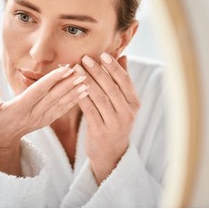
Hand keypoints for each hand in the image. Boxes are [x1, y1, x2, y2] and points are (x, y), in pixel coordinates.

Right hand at [0, 66, 87, 174]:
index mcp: (20, 108)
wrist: (0, 140)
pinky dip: (74, 100)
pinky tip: (84, 92)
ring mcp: (42, 118)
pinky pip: (62, 110)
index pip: (39, 91)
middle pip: (54, 96)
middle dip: (69, 84)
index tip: (65, 69)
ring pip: (61, 103)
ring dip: (75, 91)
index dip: (53, 80)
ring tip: (87, 81)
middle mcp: (34, 114)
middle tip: (82, 72)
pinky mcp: (47, 120)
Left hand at [75, 53, 139, 183]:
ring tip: (76, 68)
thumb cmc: (115, 122)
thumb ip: (122, 81)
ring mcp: (114, 124)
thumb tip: (123, 56)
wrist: (111, 153)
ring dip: (87, 81)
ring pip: (100, 98)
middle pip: (111, 88)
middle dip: (98, 71)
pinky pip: (89, 111)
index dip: (114, 67)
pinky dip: (82, 97)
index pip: (125, 81)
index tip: (104, 54)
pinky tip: (73, 86)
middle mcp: (127, 113)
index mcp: (134, 104)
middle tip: (85, 58)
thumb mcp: (123, 103)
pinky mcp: (100, 132)